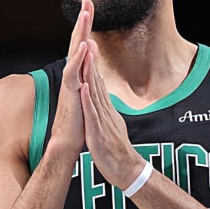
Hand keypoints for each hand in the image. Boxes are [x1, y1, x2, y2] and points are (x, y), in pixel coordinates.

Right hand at [48, 0, 93, 157]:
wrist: (67, 141)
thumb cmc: (77, 121)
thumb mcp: (85, 95)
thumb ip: (87, 78)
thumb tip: (90, 66)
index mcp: (78, 74)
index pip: (83, 45)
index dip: (86, 27)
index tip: (90, 8)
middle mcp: (72, 74)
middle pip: (78, 42)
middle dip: (82, 21)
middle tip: (86, 0)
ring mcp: (70, 82)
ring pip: (75, 53)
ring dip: (80, 33)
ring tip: (85, 15)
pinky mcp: (71, 93)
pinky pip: (74, 72)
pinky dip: (80, 59)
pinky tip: (86, 45)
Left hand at [80, 40, 145, 188]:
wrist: (125, 170)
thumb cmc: (115, 150)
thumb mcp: (110, 126)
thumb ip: (106, 112)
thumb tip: (102, 101)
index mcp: (106, 109)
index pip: (98, 83)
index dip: (93, 64)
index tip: (89, 45)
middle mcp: (105, 111)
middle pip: (97, 81)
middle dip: (92, 60)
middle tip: (88, 38)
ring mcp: (102, 121)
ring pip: (95, 93)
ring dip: (90, 74)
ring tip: (86, 55)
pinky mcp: (99, 132)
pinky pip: (93, 114)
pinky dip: (88, 100)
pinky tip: (84, 87)